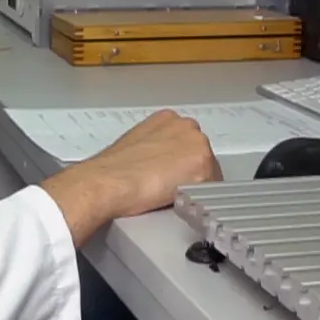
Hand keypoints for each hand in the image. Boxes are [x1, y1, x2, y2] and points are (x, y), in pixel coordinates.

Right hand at [42, 110, 221, 245]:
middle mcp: (187, 126)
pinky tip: (177, 201)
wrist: (108, 181)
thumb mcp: (135, 145)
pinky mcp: (202, 169)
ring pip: (210, 172)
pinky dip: (199, 198)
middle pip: (202, 155)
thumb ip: (156, 147)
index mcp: (168, 118)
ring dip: (196, 185)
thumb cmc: (112, 168)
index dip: (181, 163)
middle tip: (170, 187)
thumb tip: (161, 163)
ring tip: (170, 195)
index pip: (188, 143)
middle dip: (191, 173)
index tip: (173, 174)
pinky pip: (211, 189)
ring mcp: (197, 146)